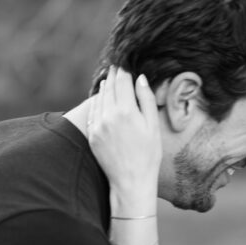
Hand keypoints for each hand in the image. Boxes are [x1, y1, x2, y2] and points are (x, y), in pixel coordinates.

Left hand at [88, 67, 161, 203]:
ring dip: (104, 88)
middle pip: (110, 88)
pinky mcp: (92, 135)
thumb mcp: (153, 126)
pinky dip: (97, 102)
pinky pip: (93, 112)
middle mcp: (109, 116)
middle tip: (115, 66)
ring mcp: (98, 126)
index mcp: (126, 111)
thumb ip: (146, 100)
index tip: (124, 64)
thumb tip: (140, 79)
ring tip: (108, 79)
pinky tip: (101, 98)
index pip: (123, 83)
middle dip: (113, 76)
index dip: (124, 71)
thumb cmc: (148, 155)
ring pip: (99, 99)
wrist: (131, 180)